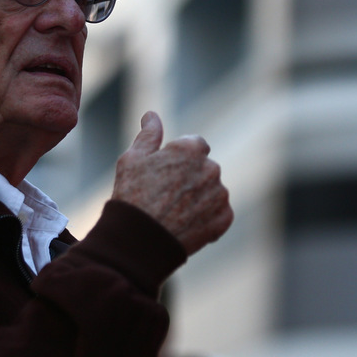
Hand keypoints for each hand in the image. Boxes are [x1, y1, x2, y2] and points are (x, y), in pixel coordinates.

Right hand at [112, 111, 232, 255]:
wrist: (139, 241)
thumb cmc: (132, 197)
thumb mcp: (132, 160)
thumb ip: (148, 135)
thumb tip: (151, 115)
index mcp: (190, 149)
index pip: (195, 145)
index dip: (179, 159)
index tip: (165, 175)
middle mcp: (211, 168)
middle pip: (204, 168)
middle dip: (191, 178)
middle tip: (167, 197)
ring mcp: (220, 194)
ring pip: (213, 191)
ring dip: (199, 198)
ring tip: (175, 214)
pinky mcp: (224, 218)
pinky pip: (220, 213)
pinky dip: (207, 218)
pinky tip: (186, 225)